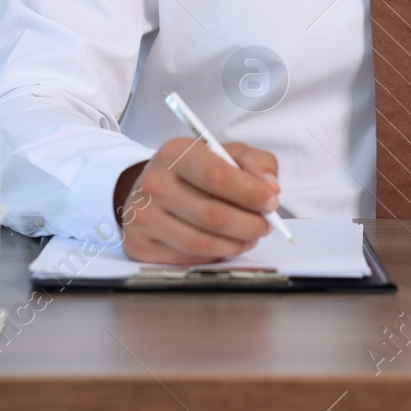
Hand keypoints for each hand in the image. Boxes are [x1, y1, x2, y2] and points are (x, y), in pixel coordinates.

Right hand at [115, 137, 280, 264]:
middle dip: (250, 224)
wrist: (152, 187)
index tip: (272, 201)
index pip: (218, 177)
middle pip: (213, 215)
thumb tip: (270, 188)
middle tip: (266, 225)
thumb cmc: (197, 170)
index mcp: (176, 152)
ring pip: (202, 243)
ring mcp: (142, 216)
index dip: (251, 193)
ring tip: (250, 236)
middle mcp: (154, 183)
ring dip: (236, 244)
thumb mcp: (227, 153)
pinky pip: (188, 258)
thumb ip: (256, 163)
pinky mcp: (139, 245)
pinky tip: (224, 244)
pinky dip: (215, 255)